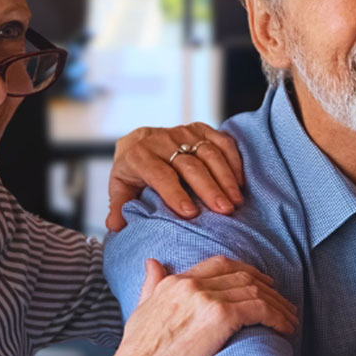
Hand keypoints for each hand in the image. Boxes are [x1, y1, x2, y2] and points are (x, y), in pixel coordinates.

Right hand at [72, 256, 295, 355]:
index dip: (245, 272)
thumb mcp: (140, 311)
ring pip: (255, 291)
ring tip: (290, 319)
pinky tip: (285, 328)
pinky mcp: (221, 316)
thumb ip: (151, 286)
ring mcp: (207, 298)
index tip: (259, 284)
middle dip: (266, 287)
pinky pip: (260, 309)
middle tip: (282, 301)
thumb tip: (153, 263)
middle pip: (242, 275)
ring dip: (278, 305)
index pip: (219, 265)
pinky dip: (277, 317)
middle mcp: (192, 284)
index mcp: (175, 282)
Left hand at [106, 123, 244, 230]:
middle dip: (208, 188)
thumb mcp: (121, 187)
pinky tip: (240, 183)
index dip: (175, 194)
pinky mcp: (200, 129)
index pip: (160, 175)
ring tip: (235, 201)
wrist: (139, 142)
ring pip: (209, 153)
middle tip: (224, 211)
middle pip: (190, 165)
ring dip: (225, 178)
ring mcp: (183, 133)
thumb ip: (119, 206)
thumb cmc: (133, 172)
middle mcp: (162, 140)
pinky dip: (233, 161)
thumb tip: (115, 225)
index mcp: (140, 155)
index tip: (191, 214)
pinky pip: (222, 141)